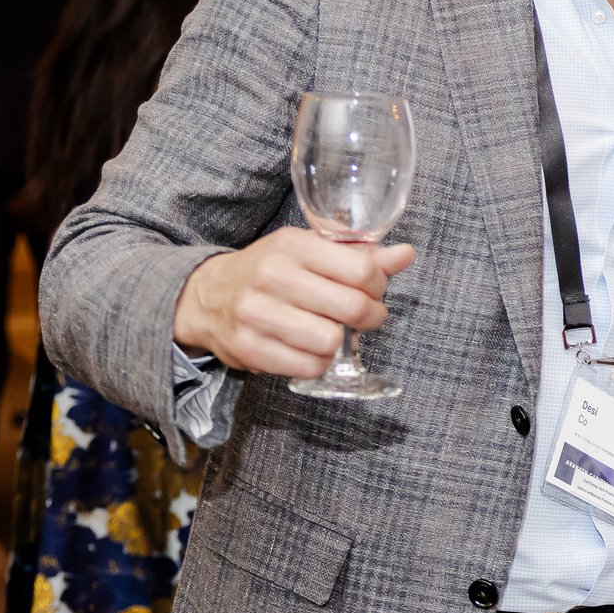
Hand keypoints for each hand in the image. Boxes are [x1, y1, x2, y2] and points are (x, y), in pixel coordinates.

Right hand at [174, 227, 415, 377]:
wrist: (207, 296)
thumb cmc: (270, 270)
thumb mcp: (311, 250)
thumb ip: (360, 254)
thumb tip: (405, 254)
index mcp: (294, 245)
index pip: (362, 270)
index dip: (379, 286)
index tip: (373, 290)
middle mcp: (273, 276)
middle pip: (352, 308)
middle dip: (370, 316)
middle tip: (364, 316)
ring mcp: (257, 314)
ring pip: (331, 341)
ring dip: (339, 342)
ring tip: (330, 331)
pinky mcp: (248, 348)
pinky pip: (309, 367)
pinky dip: (317, 362)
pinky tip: (309, 348)